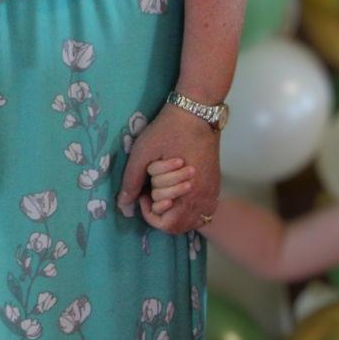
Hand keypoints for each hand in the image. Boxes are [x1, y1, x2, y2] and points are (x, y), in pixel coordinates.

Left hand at [122, 104, 218, 233]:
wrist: (196, 113)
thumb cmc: (167, 131)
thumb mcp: (142, 153)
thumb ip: (131, 181)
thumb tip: (123, 204)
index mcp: (186, 193)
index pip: (166, 224)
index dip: (148, 213)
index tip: (143, 193)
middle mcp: (203, 198)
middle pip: (179, 226)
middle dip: (160, 214)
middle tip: (152, 193)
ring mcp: (212, 193)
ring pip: (193, 221)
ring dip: (176, 215)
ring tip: (164, 193)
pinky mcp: (215, 186)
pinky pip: (204, 211)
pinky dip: (189, 209)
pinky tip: (179, 193)